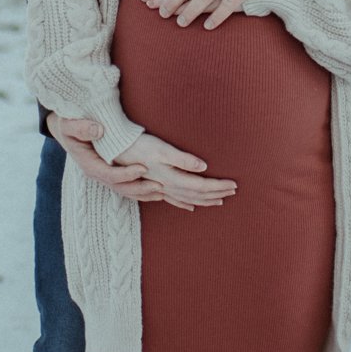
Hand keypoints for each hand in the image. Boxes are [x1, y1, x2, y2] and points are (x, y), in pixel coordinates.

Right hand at [46, 113, 159, 202]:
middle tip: (159, 185)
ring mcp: (103, 175)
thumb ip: (82, 128)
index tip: (143, 168)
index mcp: (89, 164)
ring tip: (162, 192)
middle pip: (120, 187)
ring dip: (143, 192)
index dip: (126, 174)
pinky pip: (126, 186)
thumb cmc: (68, 125)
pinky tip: (155, 191)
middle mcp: (97, 173)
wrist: (65, 130)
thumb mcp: (70, 124)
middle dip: (139, 187)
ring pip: (124, 190)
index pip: (109, 174)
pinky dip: (140, 190)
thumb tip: (99, 131)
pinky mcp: (110, 173)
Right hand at [111, 132, 235, 211]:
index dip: (219, 186)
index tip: (234, 184)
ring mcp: (160, 188)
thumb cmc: (139, 145)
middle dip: (217, 193)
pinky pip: (174, 200)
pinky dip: (185, 203)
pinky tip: (192, 206)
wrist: (116, 150)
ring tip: (220, 200)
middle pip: (198, 194)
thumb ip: (183, 159)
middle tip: (234, 191)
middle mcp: (168, 186)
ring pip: (188, 198)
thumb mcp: (162, 148)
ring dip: (205, 200)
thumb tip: (204, 167)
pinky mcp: (154, 186)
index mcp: (173, 177)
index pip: (202, 185)